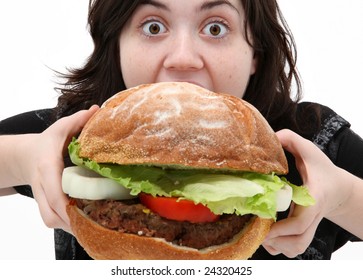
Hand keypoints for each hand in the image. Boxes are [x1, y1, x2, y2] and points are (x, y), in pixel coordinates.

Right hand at [23, 106, 98, 232]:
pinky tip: (87, 222)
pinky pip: (53, 220)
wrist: (27, 156)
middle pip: (50, 212)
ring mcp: (41, 198)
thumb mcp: (61, 128)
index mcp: (46, 167)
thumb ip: (78, 120)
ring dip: (71, 226)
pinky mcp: (45, 205)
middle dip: (72, 222)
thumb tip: (97, 110)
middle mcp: (41, 185)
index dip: (65, 202)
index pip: (53, 188)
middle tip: (98, 223)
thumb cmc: (47, 143)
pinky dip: (68, 224)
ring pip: (51, 220)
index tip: (83, 210)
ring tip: (96, 225)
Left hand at [262, 129, 350, 257]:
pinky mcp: (305, 233)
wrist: (337, 189)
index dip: (282, 228)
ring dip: (277, 246)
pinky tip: (270, 236)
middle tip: (258, 230)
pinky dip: (280, 248)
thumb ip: (291, 140)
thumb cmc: (322, 170)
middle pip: (298, 241)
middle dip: (276, 240)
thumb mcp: (309, 151)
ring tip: (262, 233)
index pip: (301, 221)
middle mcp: (312, 217)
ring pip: (296, 248)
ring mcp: (309, 227)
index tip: (265, 225)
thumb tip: (272, 136)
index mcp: (313, 199)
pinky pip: (294, 249)